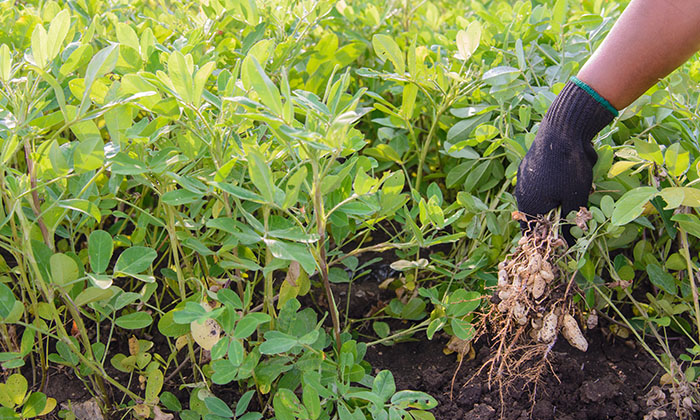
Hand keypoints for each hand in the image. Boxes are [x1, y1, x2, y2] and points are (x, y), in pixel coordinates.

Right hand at [514, 80, 614, 237]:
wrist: (563, 129)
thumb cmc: (568, 168)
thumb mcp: (575, 199)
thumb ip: (570, 223)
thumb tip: (570, 245)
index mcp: (528, 205)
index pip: (532, 231)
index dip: (547, 238)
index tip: (563, 239)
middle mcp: (522, 191)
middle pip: (538, 213)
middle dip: (557, 215)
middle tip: (577, 211)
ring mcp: (526, 176)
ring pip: (543, 196)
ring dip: (559, 197)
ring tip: (579, 188)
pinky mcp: (532, 163)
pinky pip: (545, 180)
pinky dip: (557, 182)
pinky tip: (573, 173)